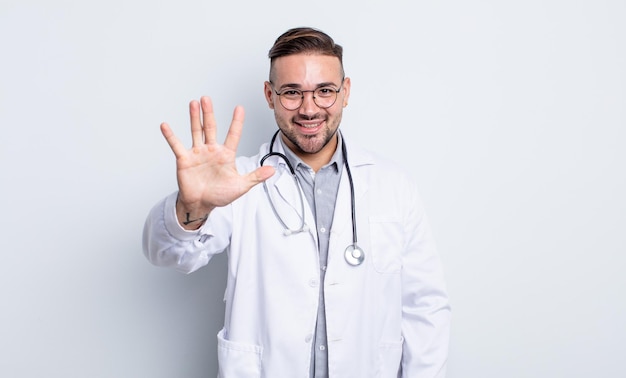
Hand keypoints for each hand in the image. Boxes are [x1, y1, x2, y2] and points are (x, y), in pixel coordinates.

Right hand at [160, 96, 274, 228]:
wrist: (201, 204)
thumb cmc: (220, 195)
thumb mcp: (241, 186)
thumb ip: (255, 176)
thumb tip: (273, 170)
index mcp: (226, 155)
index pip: (233, 134)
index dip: (236, 122)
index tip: (239, 108)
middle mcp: (211, 150)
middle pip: (211, 127)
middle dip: (209, 113)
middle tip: (207, 98)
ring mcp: (198, 153)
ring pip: (196, 131)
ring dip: (194, 118)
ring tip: (193, 103)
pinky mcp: (184, 159)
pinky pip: (176, 145)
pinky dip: (170, 136)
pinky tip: (165, 126)